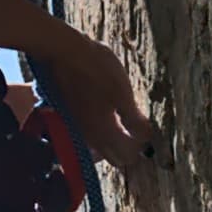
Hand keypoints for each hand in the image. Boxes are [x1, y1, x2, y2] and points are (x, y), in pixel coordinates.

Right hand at [30, 20, 158, 188]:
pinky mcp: (68, 120)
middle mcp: (88, 138)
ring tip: (121, 126)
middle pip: (113, 158)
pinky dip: (98, 136)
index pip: (128, 155)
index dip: (140, 145)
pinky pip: (87, 139)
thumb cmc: (96, 69)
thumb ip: (134, 119)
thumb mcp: (122, 92)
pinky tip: (103, 118)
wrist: (64, 53)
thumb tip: (146, 137)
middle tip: (136, 130)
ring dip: (112, 144)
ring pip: (99, 150)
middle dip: (127, 149)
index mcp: (104, 133)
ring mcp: (76, 130)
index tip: (145, 129)